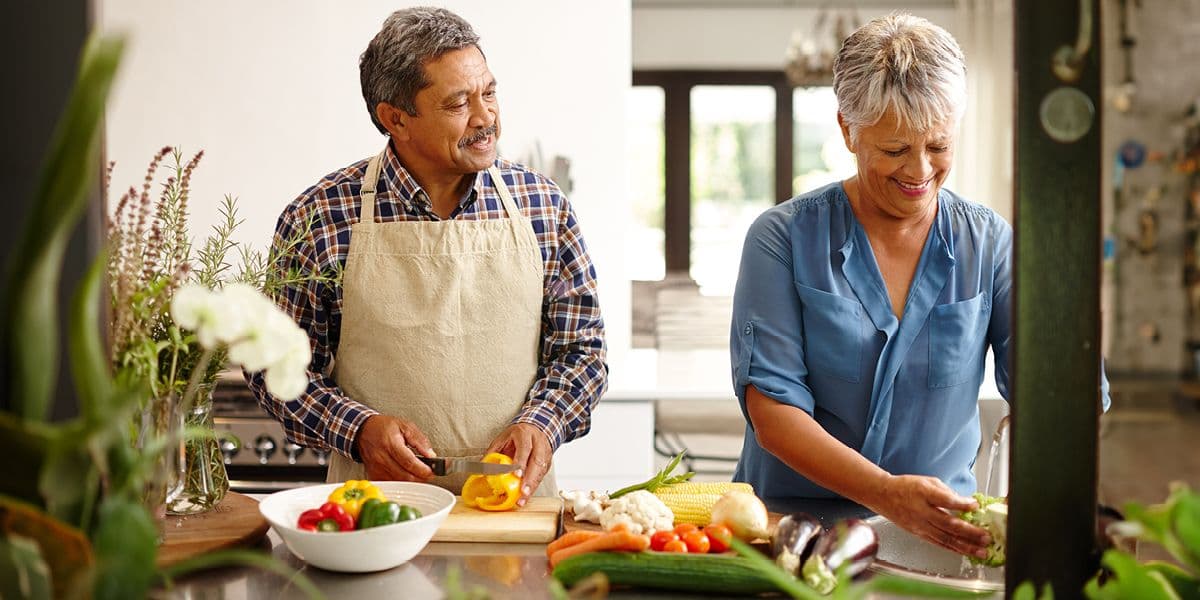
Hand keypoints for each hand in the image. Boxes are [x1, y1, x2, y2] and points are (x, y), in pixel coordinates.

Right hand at [355, 415, 435, 481]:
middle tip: (430, 474)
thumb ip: (420, 440)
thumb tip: (431, 455)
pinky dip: (401, 483)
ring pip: (399, 482)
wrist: (363, 431)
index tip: (432, 471)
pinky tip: (407, 476)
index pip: (409, 462)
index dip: (422, 469)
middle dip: (421, 478)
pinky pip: (391, 484)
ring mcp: (376, 468)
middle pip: (405, 476)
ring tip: (420, 474)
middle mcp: (382, 458)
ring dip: (412, 481)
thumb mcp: (405, 426)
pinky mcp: (373, 475)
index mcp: (391, 444)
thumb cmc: (384, 427)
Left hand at [486, 423, 552, 506]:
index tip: (516, 474)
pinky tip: (527, 495)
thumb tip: (481, 469)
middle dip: (530, 479)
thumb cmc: (516, 435)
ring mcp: (545, 453)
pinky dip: (534, 487)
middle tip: (523, 492)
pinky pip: (542, 476)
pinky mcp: (547, 462)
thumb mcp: (502, 439)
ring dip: (533, 486)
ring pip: (541, 470)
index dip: (521, 461)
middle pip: (537, 461)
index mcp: (525, 434)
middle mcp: (538, 442)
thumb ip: (492, 453)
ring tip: (523, 498)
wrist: (535, 428)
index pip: (525, 448)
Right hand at [870, 474, 991, 558]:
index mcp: (924, 493)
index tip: (975, 505)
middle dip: (970, 532)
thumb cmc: (906, 486)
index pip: (945, 500)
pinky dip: (953, 549)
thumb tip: (965, 503)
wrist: (883, 495)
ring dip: (965, 546)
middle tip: (986, 537)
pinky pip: (938, 543)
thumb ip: (947, 492)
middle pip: (949, 524)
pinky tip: (965, 552)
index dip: (962, 504)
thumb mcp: (928, 481)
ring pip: (945, 538)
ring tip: (980, 551)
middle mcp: (921, 511)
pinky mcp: (919, 534)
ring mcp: (920, 525)